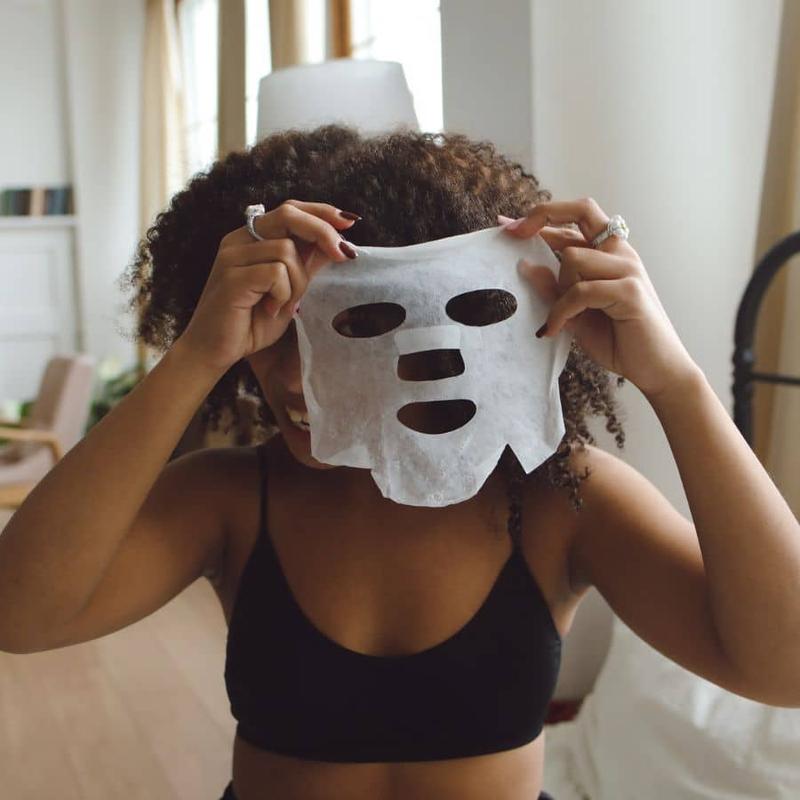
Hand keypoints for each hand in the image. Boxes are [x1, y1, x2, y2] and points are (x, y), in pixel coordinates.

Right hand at [175, 199, 358, 374]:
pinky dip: (283, 294)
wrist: (214, 351)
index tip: (348, 223)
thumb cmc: (251, 323)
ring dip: (297, 282)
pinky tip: (271, 309)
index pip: (290, 209)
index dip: (320, 212)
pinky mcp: (232, 277)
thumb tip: (338, 245)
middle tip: (344, 255)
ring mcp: (232, 256)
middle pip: (289, 215)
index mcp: (250, 238)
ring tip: (284, 304)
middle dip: (322, 232)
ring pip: (287, 250)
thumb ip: (307, 265)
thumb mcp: (289, 290)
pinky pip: (276, 273)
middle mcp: (238, 239)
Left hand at [499, 198, 700, 399]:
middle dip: (543, 215)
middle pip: (582, 209)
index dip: (539, 216)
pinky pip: (581, 290)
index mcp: (609, 252)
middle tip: (514, 234)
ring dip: (558, 288)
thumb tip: (523, 264)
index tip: (506, 225)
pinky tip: (555, 329)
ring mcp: (628, 268)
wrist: (655, 369)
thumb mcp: (574, 312)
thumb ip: (553, 288)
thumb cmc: (618, 339)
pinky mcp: (630, 291)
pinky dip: (562, 311)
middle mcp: (620, 252)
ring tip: (559, 317)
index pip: (574, 218)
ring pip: (573, 257)